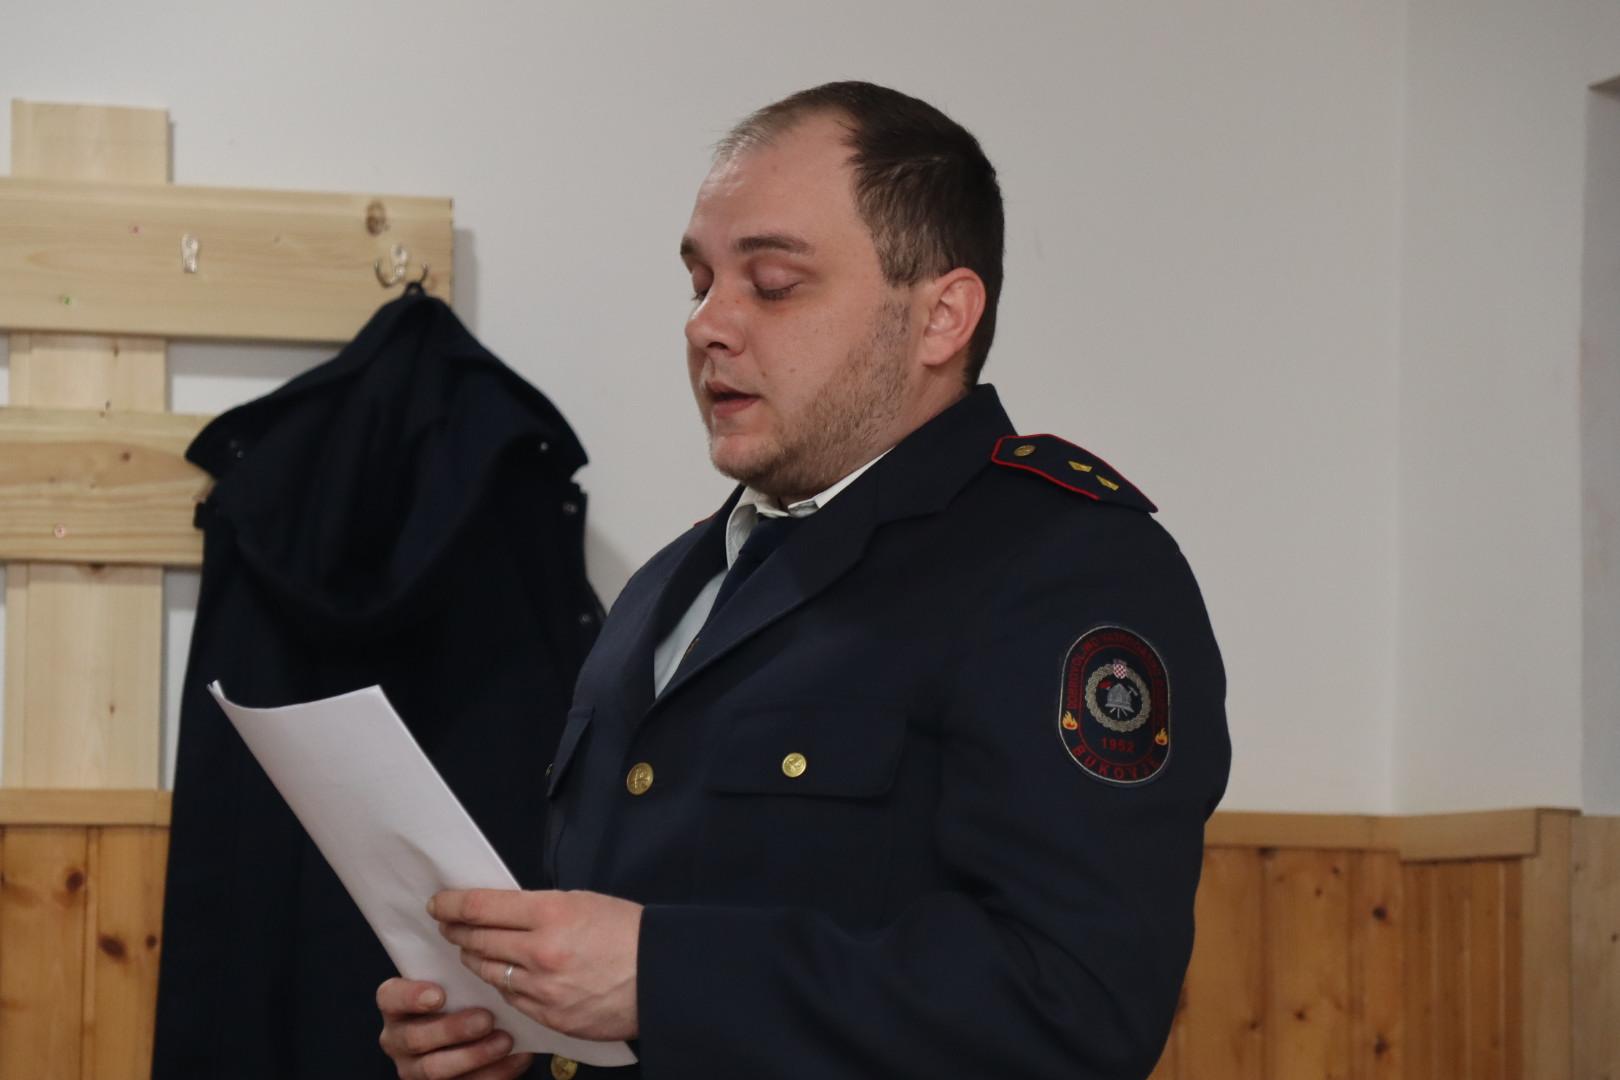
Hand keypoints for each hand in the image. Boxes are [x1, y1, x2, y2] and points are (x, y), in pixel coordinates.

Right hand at [376, 977, 533, 1078]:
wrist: (477, 1034)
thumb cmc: (465, 998)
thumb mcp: (458, 984)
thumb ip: (461, 975)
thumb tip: (487, 954)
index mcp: (398, 1005)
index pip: (390, 997)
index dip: (411, 997)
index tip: (439, 995)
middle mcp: (399, 1038)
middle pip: (415, 1038)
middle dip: (452, 1029)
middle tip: (486, 1019)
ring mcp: (415, 1068)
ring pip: (434, 1068)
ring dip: (474, 1055)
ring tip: (505, 1041)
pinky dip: (495, 1072)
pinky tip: (518, 1057)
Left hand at [432, 888, 642, 1041]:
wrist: (662, 977)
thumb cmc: (629, 933)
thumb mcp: (584, 902)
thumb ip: (540, 908)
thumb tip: (503, 912)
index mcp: (551, 913)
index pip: (482, 907)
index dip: (452, 904)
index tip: (438, 903)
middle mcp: (540, 951)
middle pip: (477, 940)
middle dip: (456, 931)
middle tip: (447, 924)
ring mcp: (542, 988)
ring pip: (487, 971)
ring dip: (473, 958)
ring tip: (470, 949)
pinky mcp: (548, 1016)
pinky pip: (509, 998)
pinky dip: (501, 984)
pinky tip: (501, 975)